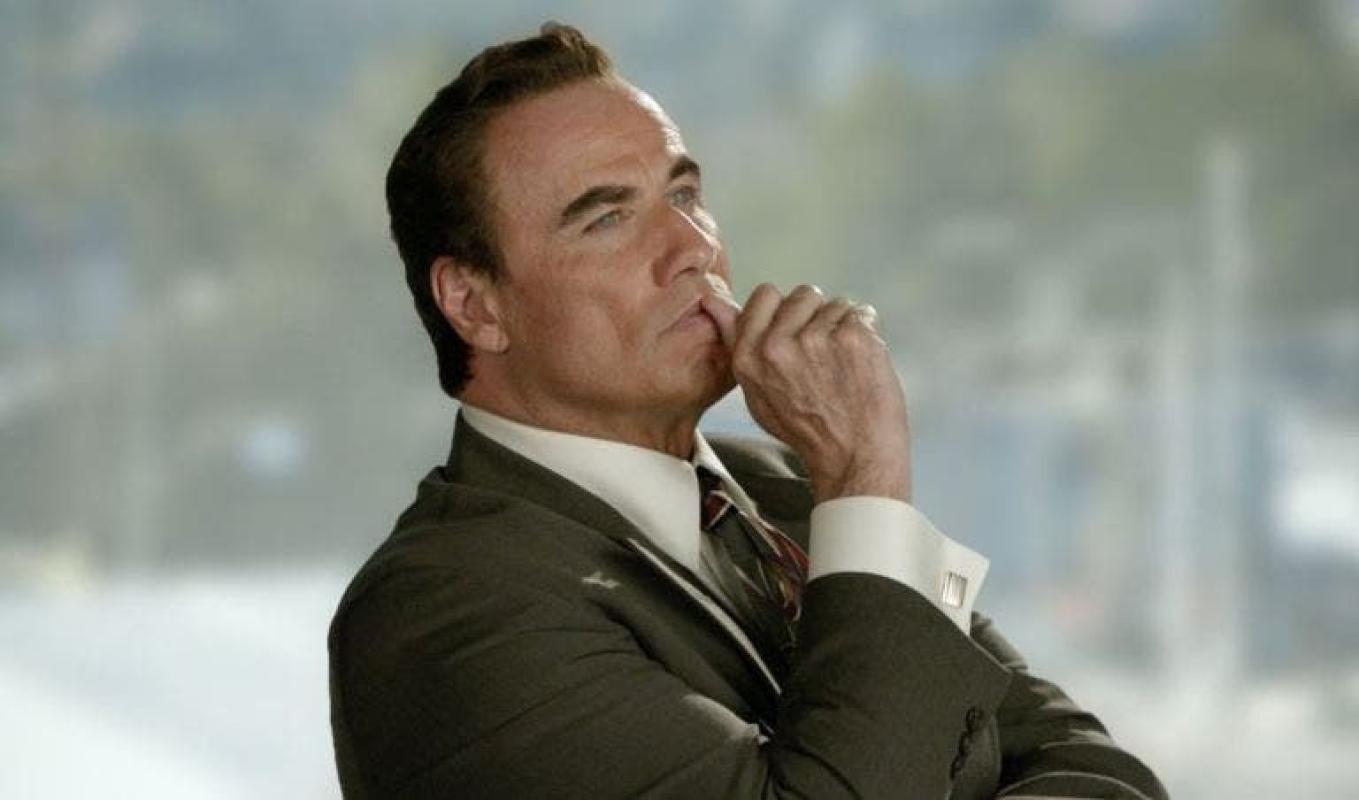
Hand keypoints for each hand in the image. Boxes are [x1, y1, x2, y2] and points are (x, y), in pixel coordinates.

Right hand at [701, 276, 911, 502]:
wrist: (854, 458)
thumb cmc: (807, 429)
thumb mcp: (757, 393)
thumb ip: (737, 344)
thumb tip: (712, 301)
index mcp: (748, 357)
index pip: (765, 295)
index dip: (786, 311)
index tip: (798, 333)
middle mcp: (776, 346)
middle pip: (802, 295)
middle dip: (816, 317)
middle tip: (824, 356)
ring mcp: (815, 339)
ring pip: (835, 303)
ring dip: (844, 326)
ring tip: (844, 364)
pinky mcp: (852, 337)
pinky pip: (862, 313)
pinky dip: (869, 332)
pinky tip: (863, 362)